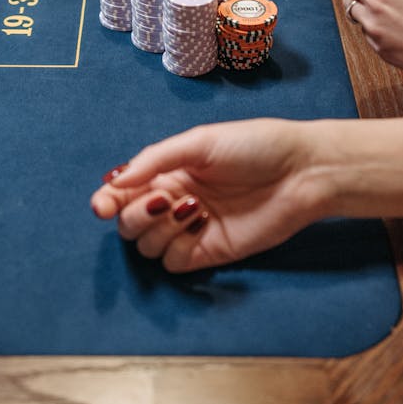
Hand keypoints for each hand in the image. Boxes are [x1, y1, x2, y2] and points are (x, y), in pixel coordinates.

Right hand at [91, 119, 320, 272]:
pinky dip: (179, 245)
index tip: (102, 205)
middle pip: (129, 224)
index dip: (107, 201)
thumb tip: (115, 181)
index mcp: (169, 172)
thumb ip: (155, 159)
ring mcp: (191, 229)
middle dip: (134, 215)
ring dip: (160, 228)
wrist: (300, 171)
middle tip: (160, 201)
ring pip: (148, 246)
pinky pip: (175, 262)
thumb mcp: (200, 141)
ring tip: (193, 206)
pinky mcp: (210, 252)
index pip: (124, 192)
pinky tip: (202, 222)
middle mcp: (174, 201)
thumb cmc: (254, 145)